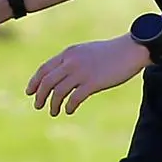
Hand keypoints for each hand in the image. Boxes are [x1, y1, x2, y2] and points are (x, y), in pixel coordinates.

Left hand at [26, 35, 147, 116]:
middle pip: (47, 82)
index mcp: (69, 53)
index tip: (30, 92)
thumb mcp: (87, 52)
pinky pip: (74, 98)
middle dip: (40, 96)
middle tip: (38, 106)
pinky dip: (69, 106)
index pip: (44, 69)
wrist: (132, 49)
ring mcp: (82, 72)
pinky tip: (69, 110)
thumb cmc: (112, 52)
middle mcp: (72, 62)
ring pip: (58, 92)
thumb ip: (74, 60)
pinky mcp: (93, 82)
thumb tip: (62, 76)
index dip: (34, 82)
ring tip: (54, 112)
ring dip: (53, 104)